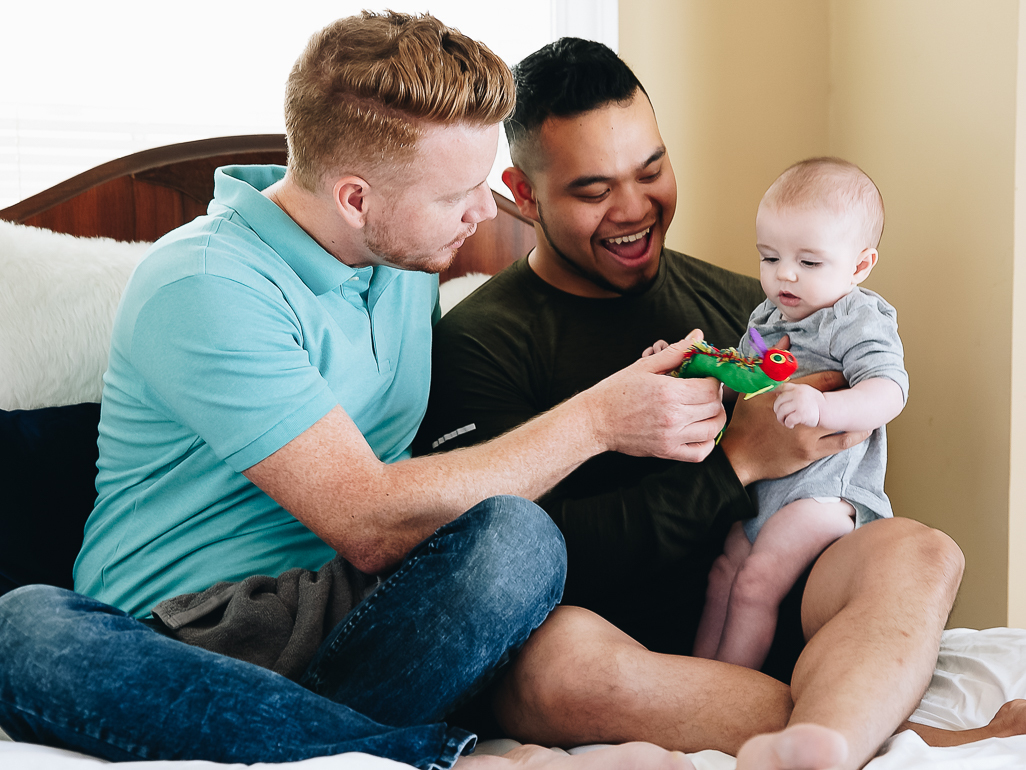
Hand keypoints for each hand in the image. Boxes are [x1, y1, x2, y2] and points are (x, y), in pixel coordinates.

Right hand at [586, 330, 725, 462]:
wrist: (595, 421)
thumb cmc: (616, 392)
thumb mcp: (644, 366)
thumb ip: (675, 352)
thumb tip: (698, 336)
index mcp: (668, 392)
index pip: (711, 387)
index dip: (713, 379)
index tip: (705, 376)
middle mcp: (673, 416)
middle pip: (714, 407)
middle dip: (715, 396)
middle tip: (704, 390)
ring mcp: (671, 437)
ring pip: (712, 430)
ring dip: (715, 417)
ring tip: (705, 409)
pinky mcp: (667, 452)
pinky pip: (700, 452)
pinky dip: (707, 442)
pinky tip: (700, 430)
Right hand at [719, 368, 869, 485]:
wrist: (739, 456)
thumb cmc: (745, 422)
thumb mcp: (753, 388)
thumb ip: (772, 362)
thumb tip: (786, 339)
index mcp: (788, 396)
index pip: (824, 380)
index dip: (840, 375)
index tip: (848, 372)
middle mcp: (799, 414)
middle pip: (838, 399)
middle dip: (852, 392)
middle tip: (862, 387)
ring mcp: (806, 435)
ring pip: (843, 421)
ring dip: (858, 413)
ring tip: (866, 406)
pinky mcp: (810, 453)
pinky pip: (841, 443)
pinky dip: (856, 434)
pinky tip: (864, 428)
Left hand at [772, 383, 825, 427]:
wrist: (829, 410)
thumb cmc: (815, 404)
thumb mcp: (805, 392)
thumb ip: (792, 392)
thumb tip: (775, 393)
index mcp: (798, 388)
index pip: (783, 387)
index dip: (775, 391)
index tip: (772, 396)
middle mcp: (798, 394)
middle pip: (779, 401)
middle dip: (777, 410)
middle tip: (780, 416)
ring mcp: (799, 403)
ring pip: (781, 411)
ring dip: (781, 418)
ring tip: (785, 422)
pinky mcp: (801, 414)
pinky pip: (788, 420)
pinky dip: (787, 424)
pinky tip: (791, 425)